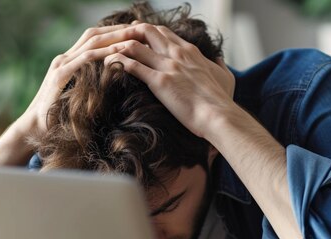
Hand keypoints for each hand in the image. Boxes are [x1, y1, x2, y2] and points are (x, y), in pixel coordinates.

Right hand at [0, 24, 137, 166]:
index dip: (114, 32)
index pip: (94, 39)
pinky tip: (118, 52)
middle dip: (117, 29)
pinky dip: (102, 53)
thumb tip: (111, 87)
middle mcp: (64, 58)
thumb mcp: (77, 97)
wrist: (34, 127)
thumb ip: (90, 87)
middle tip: (139, 27)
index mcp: (69, 61)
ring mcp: (61, 64)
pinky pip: (84, 59)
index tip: (135, 31)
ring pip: (91, 42)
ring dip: (114, 37)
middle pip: (94, 34)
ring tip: (133, 34)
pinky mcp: (60, 75)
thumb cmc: (57, 117)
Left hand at [102, 23, 235, 139]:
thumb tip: (218, 58)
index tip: (135, 36)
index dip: (147, 32)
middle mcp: (177, 53)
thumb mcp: (225, 76)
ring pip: (135, 45)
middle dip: (129, 33)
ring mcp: (168, 66)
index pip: (164, 32)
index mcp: (190, 51)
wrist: (219, 116)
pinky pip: (132, 65)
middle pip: (147, 30)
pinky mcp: (160, 81)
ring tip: (105, 52)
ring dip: (118, 46)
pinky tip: (108, 65)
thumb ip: (219, 64)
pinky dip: (117, 62)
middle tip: (116, 42)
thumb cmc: (222, 100)